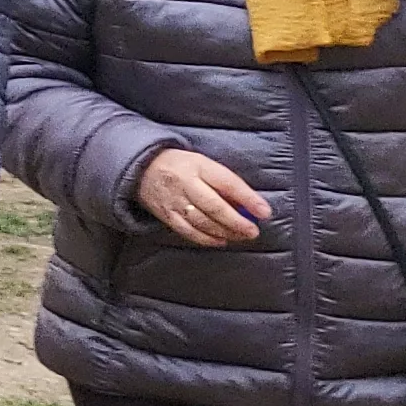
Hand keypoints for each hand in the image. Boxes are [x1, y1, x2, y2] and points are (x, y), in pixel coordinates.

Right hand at [134, 146, 270, 246]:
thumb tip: (248, 204)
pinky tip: (221, 240)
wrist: (141, 167)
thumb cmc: (180, 165)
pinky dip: (206, 239)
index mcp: (197, 166)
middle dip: (237, 221)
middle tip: (253, 231)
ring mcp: (174, 201)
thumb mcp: (203, 164)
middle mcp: (185, 183)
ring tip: (241, 236)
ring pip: (202, 222)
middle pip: (214, 206)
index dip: (248, 198)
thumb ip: (224, 182)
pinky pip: (188, 231)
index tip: (264, 212)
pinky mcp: (166, 215)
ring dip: (225, 232)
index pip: (226, 182)